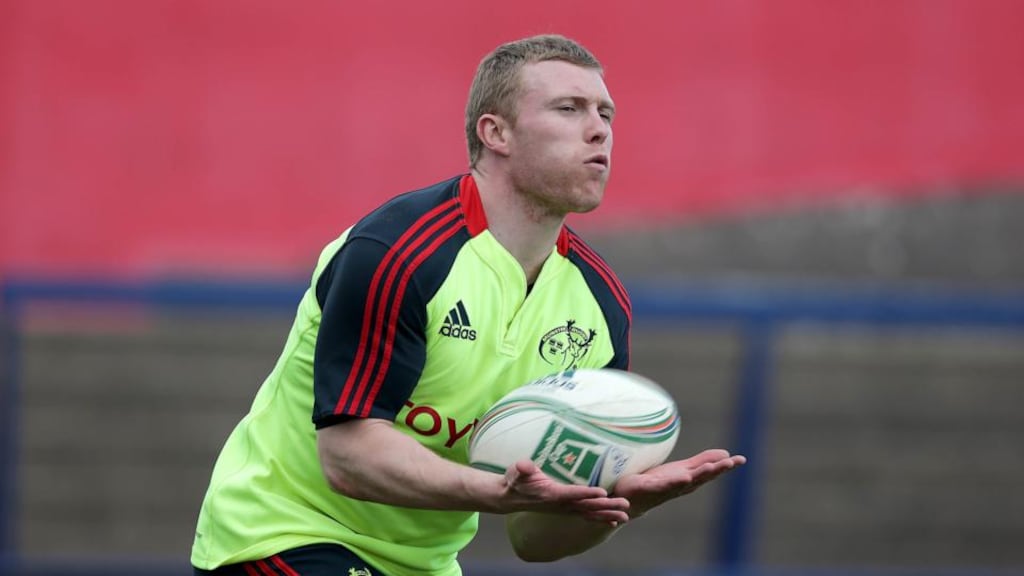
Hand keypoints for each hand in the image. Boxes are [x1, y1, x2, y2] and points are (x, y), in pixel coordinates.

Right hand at [502, 460, 630, 523]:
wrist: (510, 498)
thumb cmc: (515, 481)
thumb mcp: (516, 472)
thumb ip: (522, 469)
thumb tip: (523, 466)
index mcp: (551, 494)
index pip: (571, 493)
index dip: (586, 493)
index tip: (602, 492)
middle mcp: (560, 504)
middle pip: (587, 506)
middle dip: (606, 506)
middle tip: (625, 505)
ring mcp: (564, 509)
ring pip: (590, 513)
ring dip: (608, 514)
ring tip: (626, 516)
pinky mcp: (566, 510)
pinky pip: (586, 516)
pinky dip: (601, 519)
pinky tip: (614, 522)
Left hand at [612, 449, 745, 518]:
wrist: (630, 497)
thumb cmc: (657, 483)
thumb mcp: (682, 469)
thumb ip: (702, 461)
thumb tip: (726, 454)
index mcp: (689, 478)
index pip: (710, 471)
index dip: (725, 466)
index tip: (741, 460)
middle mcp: (680, 485)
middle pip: (701, 477)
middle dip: (716, 470)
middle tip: (732, 463)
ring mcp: (665, 488)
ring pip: (685, 482)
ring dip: (699, 476)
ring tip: (712, 467)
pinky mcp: (649, 488)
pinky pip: (663, 485)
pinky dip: (674, 482)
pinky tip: (684, 477)